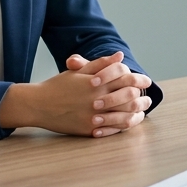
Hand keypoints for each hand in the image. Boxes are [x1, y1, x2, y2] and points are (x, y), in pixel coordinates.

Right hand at [0, 52, 151, 136]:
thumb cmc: (58, 86)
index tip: (146, 81)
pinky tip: (128, 123)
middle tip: (148, 98)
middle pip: (129, 97)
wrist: (38, 104)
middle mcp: (96, 98)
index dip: (138, 78)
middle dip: (141, 97)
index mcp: (95, 82)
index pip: (125, 77)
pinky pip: (112, 129)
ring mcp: (93, 115)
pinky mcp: (88, 129)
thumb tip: (119, 56)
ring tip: (142, 111)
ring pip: (124, 116)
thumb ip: (101, 64)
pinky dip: (123, 126)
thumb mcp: (79, 71)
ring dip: (136, 113)